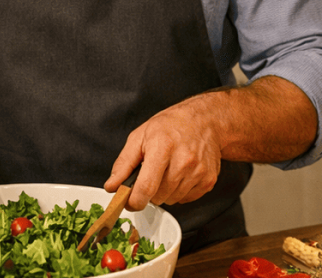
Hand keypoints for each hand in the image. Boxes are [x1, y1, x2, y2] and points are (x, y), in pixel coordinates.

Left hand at [105, 93, 222, 209]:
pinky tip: (181, 173)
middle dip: (150, 191)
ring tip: (169, 170)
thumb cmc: (171, 126)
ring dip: (165, 191)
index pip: (146, 188)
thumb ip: (124, 163)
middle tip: (152, 173)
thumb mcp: (140, 136)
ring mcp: (198, 171)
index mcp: (162, 147)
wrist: (204, 120)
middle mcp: (183, 160)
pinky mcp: (208, 180)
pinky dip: (179, 191)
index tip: (128, 201)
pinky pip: (186, 199)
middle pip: (158, 197)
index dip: (133, 201)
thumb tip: (112, 186)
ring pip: (171, 200)